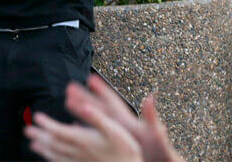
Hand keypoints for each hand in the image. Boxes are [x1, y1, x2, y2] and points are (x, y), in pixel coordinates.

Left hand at [25, 108, 141, 161]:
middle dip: (40, 136)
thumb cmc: (125, 150)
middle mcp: (78, 152)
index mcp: (83, 140)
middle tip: (27, 131)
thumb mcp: (114, 129)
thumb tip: (83, 105)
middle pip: (53, 143)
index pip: (58, 131)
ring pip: (56, 155)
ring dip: (43, 149)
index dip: (46, 124)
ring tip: (33, 145)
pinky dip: (54, 160)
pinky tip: (52, 158)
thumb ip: (96, 117)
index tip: (36, 117)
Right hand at [26, 76, 182, 161]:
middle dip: (85, 97)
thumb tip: (151, 97)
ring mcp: (119, 137)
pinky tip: (76, 128)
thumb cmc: (164, 155)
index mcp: (130, 124)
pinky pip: (97, 136)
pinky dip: (86, 130)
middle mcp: (122, 128)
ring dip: (82, 111)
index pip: (113, 103)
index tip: (90, 78)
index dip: (102, 90)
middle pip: (100, 109)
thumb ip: (152, 118)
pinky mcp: (117, 147)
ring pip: (96, 121)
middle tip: (70, 87)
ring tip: (68, 102)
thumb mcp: (157, 135)